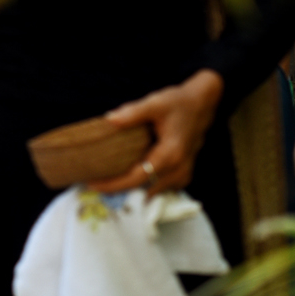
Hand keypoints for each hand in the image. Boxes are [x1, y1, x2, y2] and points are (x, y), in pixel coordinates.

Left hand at [89, 69, 223, 196]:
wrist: (202, 105)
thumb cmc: (177, 103)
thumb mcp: (156, 103)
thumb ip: (133, 112)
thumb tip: (110, 120)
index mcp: (170, 155)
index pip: (137, 178)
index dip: (114, 184)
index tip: (92, 184)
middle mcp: (178, 169)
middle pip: (143, 190)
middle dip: (118, 191)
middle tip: (93, 185)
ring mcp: (182, 175)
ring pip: (152, 192)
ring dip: (130, 191)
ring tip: (106, 183)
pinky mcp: (182, 176)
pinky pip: (160, 189)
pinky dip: (144, 188)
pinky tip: (127, 181)